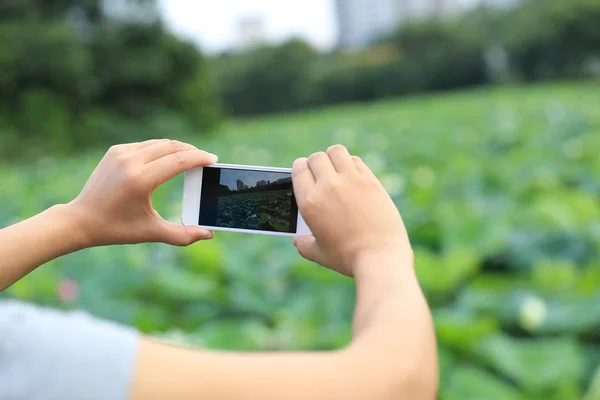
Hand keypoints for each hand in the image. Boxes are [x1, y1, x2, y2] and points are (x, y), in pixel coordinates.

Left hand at [67, 140, 216, 246]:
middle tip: (206, 159)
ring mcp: (121, 153)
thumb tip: (208, 234)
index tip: (213, 159)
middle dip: (192, 151)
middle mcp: (130, 162)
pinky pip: (146, 145)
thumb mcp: (151, 232)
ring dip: (177, 148)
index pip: (178, 161)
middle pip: (171, 147)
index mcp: (140, 180)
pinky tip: (169, 158)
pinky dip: (161, 149)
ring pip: (159, 143)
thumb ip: (182, 234)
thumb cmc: (117, 228)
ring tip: (191, 158)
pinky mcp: (115, 151)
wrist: (81, 219)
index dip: (199, 158)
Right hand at [292, 145, 412, 276]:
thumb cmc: (348, 258)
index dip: (301, 168)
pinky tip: (355, 176)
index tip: (305, 172)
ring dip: (334, 158)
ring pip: (336, 151)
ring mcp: (350, 181)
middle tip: (322, 173)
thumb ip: (305, 245)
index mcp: (309, 203)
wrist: (380, 258)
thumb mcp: (320, 254)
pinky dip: (352, 164)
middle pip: (316, 157)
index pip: (299, 169)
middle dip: (317, 163)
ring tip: (338, 169)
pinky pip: (356, 161)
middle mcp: (327, 187)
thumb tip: (298, 241)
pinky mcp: (371, 181)